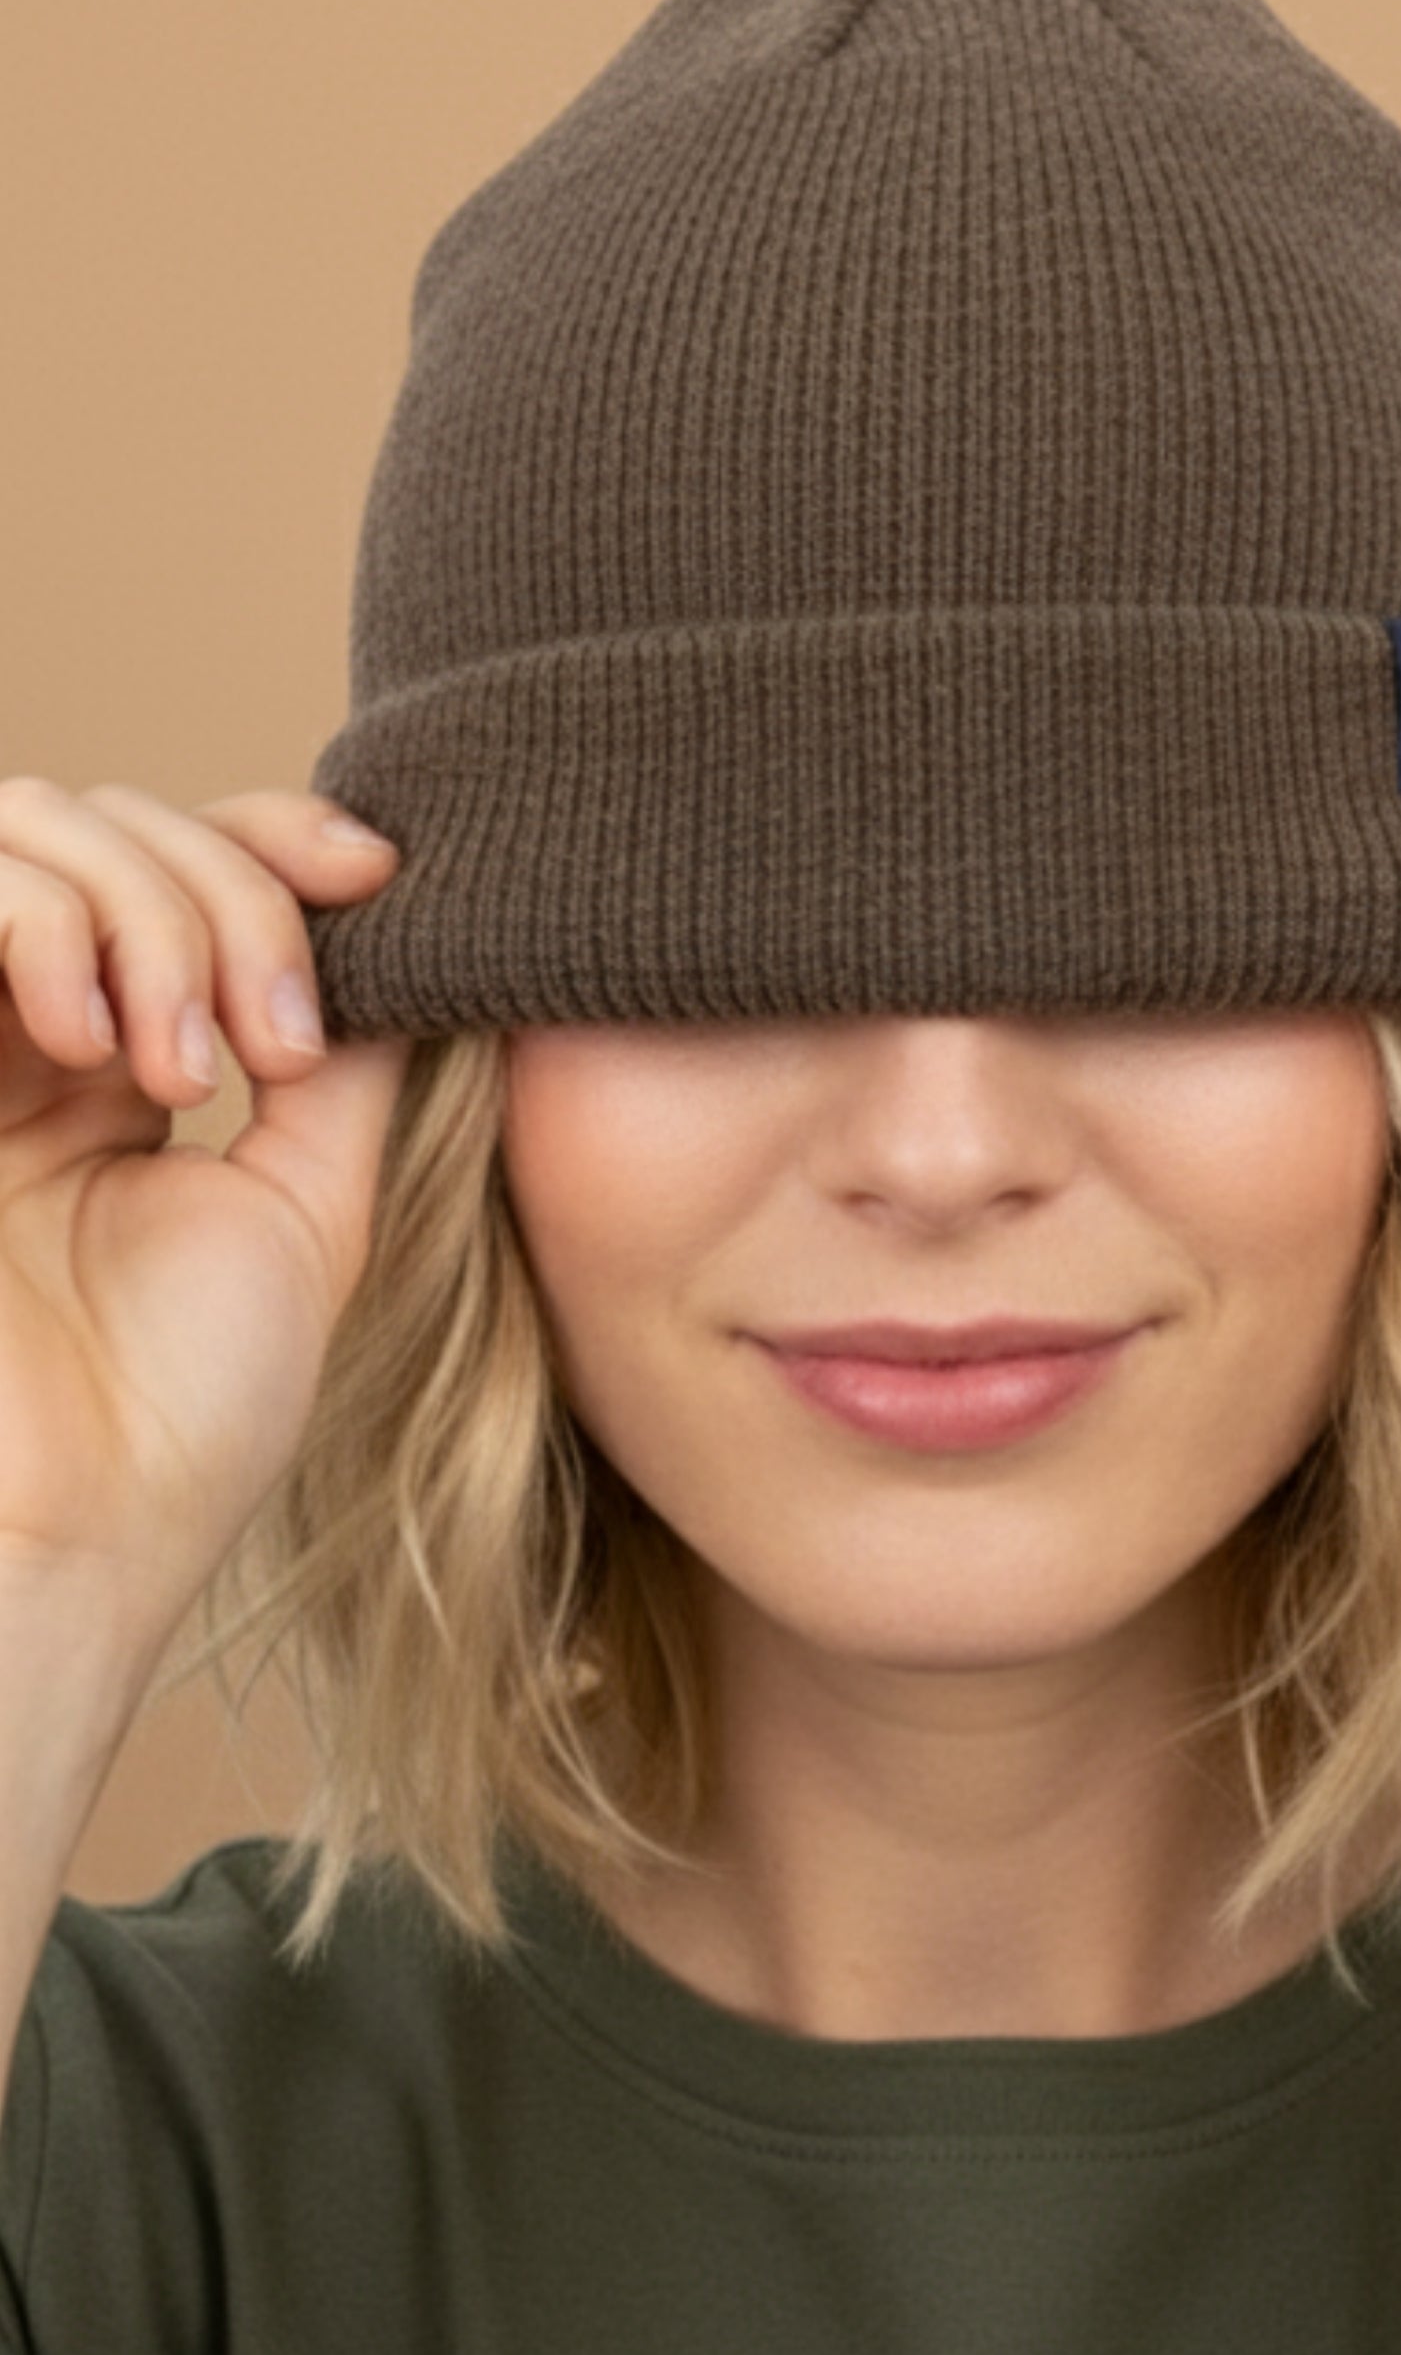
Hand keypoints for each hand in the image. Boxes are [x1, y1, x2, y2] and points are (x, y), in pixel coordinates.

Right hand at [0, 776, 411, 1649]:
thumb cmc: (184, 1410)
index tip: (374, 874)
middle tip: (271, 1048)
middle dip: (225, 893)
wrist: (69, 1531)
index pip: (189, 864)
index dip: (276, 835)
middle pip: (116, 823)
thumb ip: (343, 1055)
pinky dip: (41, 926)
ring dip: (144, 913)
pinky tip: (91, 1053)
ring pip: (29, 825)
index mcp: (123, 1069)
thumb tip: (408, 920)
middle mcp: (21, 1036)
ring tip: (185, 1069)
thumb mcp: (308, 1205)